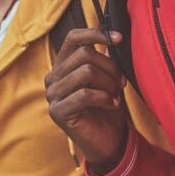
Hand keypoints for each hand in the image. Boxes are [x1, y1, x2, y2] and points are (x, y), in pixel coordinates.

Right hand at [45, 28, 131, 175]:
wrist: (108, 141)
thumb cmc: (106, 107)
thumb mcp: (106, 78)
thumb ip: (104, 58)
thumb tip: (113, 36)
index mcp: (62, 65)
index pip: (73, 38)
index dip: (95, 34)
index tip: (119, 38)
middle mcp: (53, 77)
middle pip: (84, 54)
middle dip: (110, 66)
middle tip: (121, 82)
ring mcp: (52, 95)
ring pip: (86, 72)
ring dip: (109, 83)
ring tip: (116, 94)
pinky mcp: (58, 112)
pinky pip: (85, 94)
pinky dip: (104, 97)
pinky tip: (112, 105)